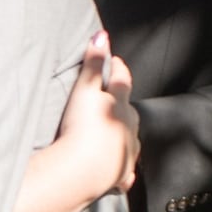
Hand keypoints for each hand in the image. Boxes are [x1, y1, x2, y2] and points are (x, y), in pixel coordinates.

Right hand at [60, 29, 140, 197]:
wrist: (82, 170)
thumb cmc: (82, 128)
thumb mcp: (84, 91)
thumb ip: (93, 64)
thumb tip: (102, 36)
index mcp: (121, 105)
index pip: (122, 80)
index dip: (117, 69)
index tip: (114, 61)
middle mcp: (129, 128)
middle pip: (129, 111)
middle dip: (122, 104)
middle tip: (112, 98)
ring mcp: (127, 152)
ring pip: (130, 140)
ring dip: (123, 134)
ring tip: (114, 133)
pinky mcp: (121, 175)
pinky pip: (124, 171)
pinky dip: (122, 168)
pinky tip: (119, 172)